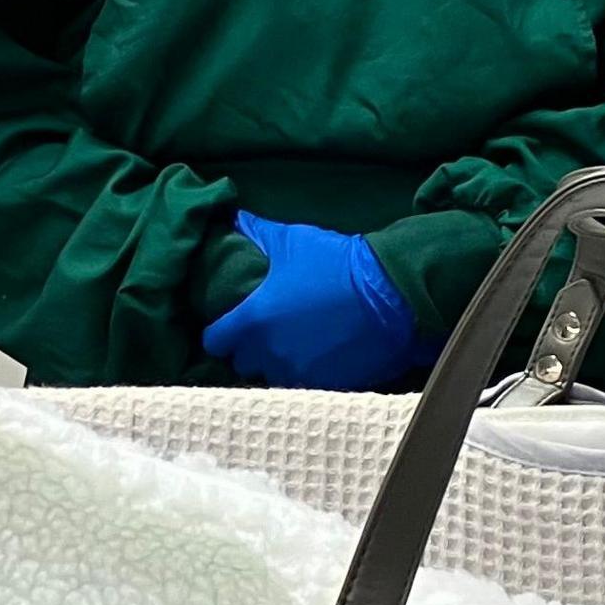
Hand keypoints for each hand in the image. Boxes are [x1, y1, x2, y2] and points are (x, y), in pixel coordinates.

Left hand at [201, 214, 422, 390]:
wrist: (390, 293)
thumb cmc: (335, 264)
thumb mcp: (292, 241)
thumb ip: (257, 232)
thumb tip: (235, 219)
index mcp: (253, 320)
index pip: (214, 342)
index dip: (219, 334)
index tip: (229, 326)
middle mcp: (270, 353)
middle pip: (243, 364)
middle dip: (250, 350)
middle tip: (265, 332)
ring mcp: (298, 373)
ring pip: (273, 378)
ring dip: (278, 364)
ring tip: (294, 346)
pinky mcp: (326, 385)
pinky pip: (304, 385)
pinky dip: (308, 373)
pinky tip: (320, 355)